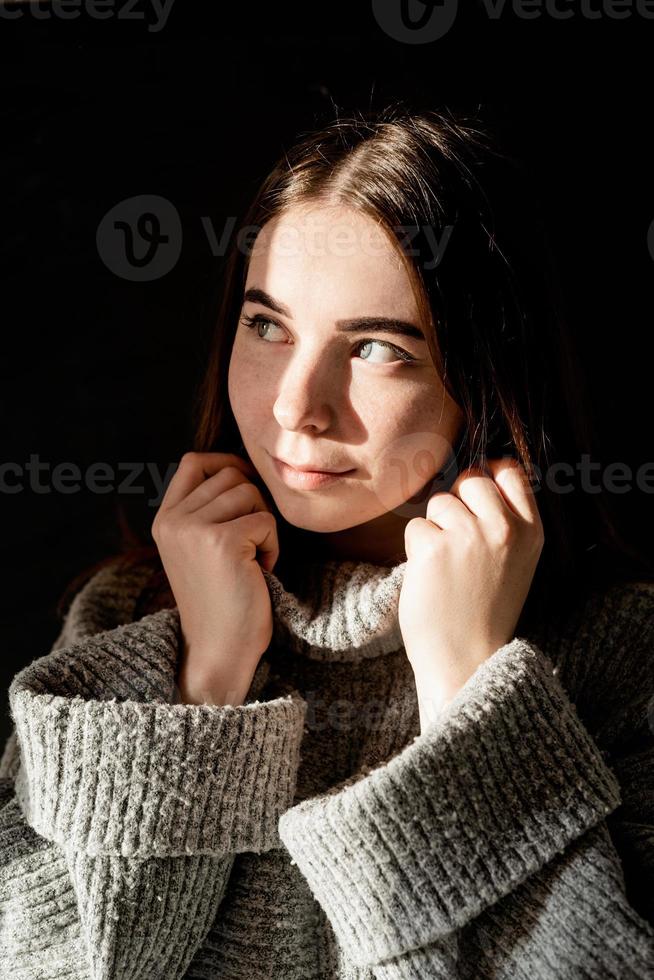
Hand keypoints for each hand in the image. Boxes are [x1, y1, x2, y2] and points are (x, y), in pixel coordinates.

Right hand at [151, 451, 279, 705]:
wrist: (218, 650)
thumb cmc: (221, 600)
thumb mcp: (199, 547)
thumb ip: (206, 509)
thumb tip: (240, 467)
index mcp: (164, 520)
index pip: (193, 462)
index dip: (227, 465)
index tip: (247, 491)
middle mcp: (173, 520)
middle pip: (230, 474)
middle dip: (253, 502)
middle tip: (251, 542)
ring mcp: (194, 529)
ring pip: (250, 493)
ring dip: (263, 524)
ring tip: (253, 559)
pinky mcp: (222, 542)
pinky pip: (266, 520)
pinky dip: (272, 546)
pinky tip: (259, 572)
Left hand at [398, 457, 543, 729]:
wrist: (467, 661)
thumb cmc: (486, 613)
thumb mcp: (516, 562)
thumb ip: (506, 523)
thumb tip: (476, 477)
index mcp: (531, 532)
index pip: (510, 472)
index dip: (489, 475)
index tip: (477, 493)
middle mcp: (503, 528)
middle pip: (471, 480)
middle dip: (457, 502)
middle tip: (456, 540)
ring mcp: (468, 535)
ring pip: (439, 502)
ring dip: (435, 529)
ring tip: (447, 568)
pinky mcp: (433, 547)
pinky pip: (415, 527)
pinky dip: (416, 550)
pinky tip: (431, 578)